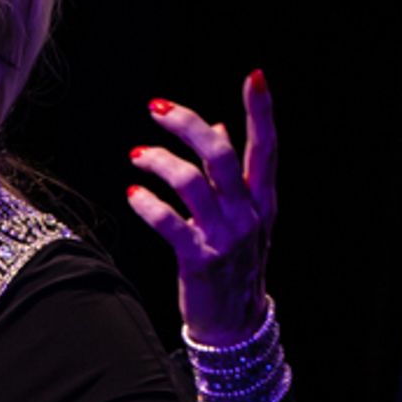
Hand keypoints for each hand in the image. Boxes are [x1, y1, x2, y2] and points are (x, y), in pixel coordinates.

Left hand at [126, 70, 276, 345]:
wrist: (234, 325)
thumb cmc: (235, 263)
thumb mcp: (242, 217)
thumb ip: (230, 174)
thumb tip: (219, 127)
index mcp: (262, 200)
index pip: (267, 147)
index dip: (262, 111)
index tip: (256, 76)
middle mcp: (248, 214)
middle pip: (221, 156)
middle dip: (187, 125)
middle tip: (156, 108)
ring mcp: (225, 238)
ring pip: (191, 183)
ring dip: (158, 162)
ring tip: (137, 156)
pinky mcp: (199, 260)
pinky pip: (169, 223)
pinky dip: (148, 204)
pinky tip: (134, 193)